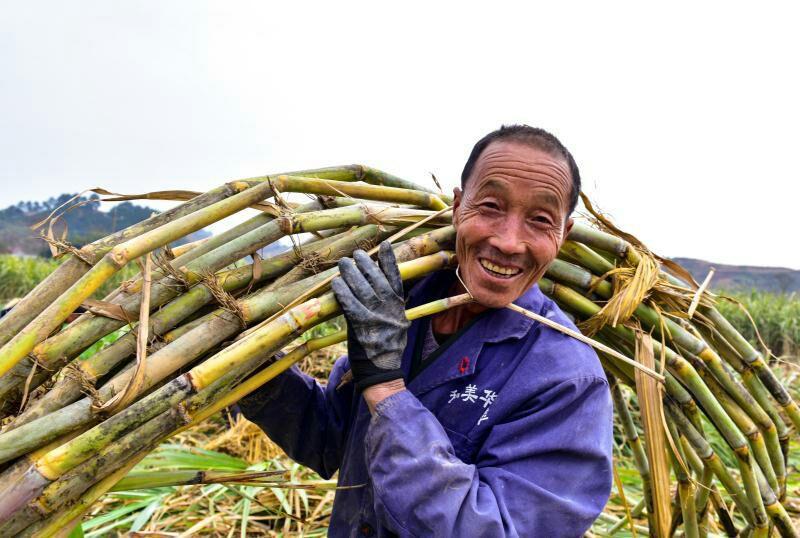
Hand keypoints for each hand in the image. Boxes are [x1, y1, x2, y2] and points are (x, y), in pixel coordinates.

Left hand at [332, 241, 409, 391]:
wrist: (383, 371)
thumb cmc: (388, 347)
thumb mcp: (398, 322)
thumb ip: (390, 305)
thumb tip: (380, 285)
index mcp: (399, 306)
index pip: (395, 277)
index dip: (389, 259)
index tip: (384, 244)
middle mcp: (389, 308)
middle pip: (376, 278)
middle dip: (364, 263)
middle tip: (355, 255)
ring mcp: (376, 316)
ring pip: (362, 287)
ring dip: (351, 273)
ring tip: (344, 263)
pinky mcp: (362, 325)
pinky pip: (350, 303)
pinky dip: (342, 292)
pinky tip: (336, 283)